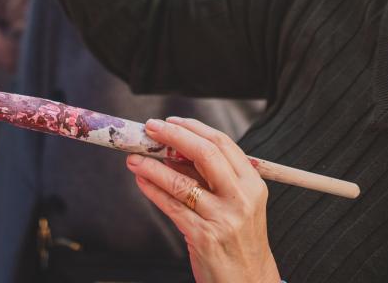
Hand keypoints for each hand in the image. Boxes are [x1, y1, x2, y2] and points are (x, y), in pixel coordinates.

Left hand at [128, 117, 278, 282]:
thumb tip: (175, 150)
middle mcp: (241, 197)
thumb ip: (215, 178)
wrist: (249, 281)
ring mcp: (223, 218)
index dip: (193, 128)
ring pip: (182, 181)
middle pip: (205, 154)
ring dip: (153, 166)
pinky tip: (142, 181)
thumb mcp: (240, 204)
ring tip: (134, 157)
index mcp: (252, 183)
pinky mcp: (204, 237)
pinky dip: (153, 190)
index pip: (222, 143)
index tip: (171, 120)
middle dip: (173, 136)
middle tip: (150, 128)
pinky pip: (172, 207)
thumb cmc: (240, 240)